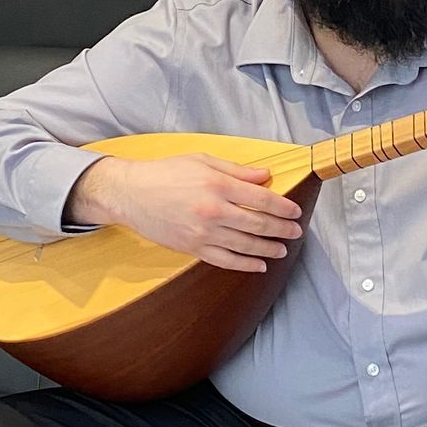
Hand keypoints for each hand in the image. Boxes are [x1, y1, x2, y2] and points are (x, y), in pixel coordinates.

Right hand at [69, 153, 305, 273]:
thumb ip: (236, 170)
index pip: (261, 199)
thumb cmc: (165, 173)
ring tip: (282, 250)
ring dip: (268, 249)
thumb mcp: (202, 160)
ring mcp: (203, 233)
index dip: (282, 207)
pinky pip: (225, 260)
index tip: (295, 212)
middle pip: (258, 224)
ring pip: (245, 245)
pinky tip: (259, 265)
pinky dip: (245, 265)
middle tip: (295, 232)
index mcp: (218, 185)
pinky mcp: (192, 248)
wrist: (130, 194)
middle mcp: (213, 210)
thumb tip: (264, 176)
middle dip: (281, 229)